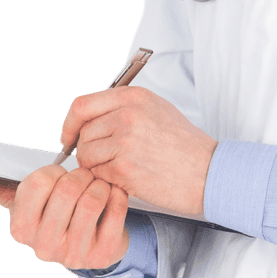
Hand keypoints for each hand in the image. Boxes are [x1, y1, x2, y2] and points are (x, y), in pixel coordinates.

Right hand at [0, 165, 129, 269]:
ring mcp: (74, 254)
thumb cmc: (52, 214)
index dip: (52, 172)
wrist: (89, 244)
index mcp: (20, 230)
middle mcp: (44, 247)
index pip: (37, 182)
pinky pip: (115, 208)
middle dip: (78, 175)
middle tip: (81, 178)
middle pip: (68, 189)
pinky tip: (111, 198)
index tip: (56, 176)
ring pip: (92, 197)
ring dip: (98, 183)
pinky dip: (116, 195)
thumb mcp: (20, 201)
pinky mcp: (103, 253)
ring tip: (96, 185)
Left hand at [60, 86, 217, 216]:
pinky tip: (127, 177)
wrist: (207, 172)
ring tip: (120, 168)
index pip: (82, 105)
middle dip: (87, 148)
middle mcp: (128, 115)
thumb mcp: (157, 110)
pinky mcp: (124, 168)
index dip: (70, 123)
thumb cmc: (185, 146)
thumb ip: (123, 108)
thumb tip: (90, 117)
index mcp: (134, 97)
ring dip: (96, 166)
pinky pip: (97, 174)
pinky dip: (107, 179)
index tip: (69, 136)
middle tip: (103, 158)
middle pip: (82, 132)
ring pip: (86, 154)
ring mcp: (125, 141)